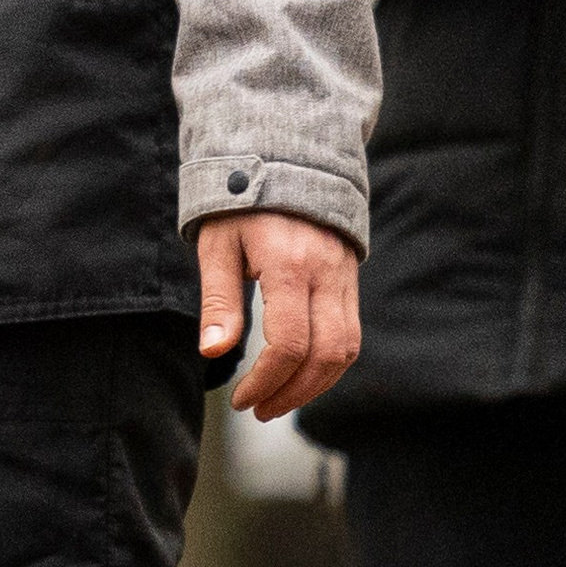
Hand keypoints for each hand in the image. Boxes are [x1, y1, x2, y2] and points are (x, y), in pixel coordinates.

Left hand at [196, 210, 361, 420]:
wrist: (287, 156)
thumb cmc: (240, 202)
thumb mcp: (217, 244)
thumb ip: (219, 300)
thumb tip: (214, 351)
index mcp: (289, 265)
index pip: (289, 344)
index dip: (266, 381)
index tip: (241, 399)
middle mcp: (325, 273)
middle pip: (325, 355)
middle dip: (292, 393)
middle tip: (258, 409)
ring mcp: (344, 276)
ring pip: (346, 349)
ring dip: (315, 385)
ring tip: (279, 400)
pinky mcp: (350, 279)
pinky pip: (351, 333)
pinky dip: (329, 363)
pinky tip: (300, 374)